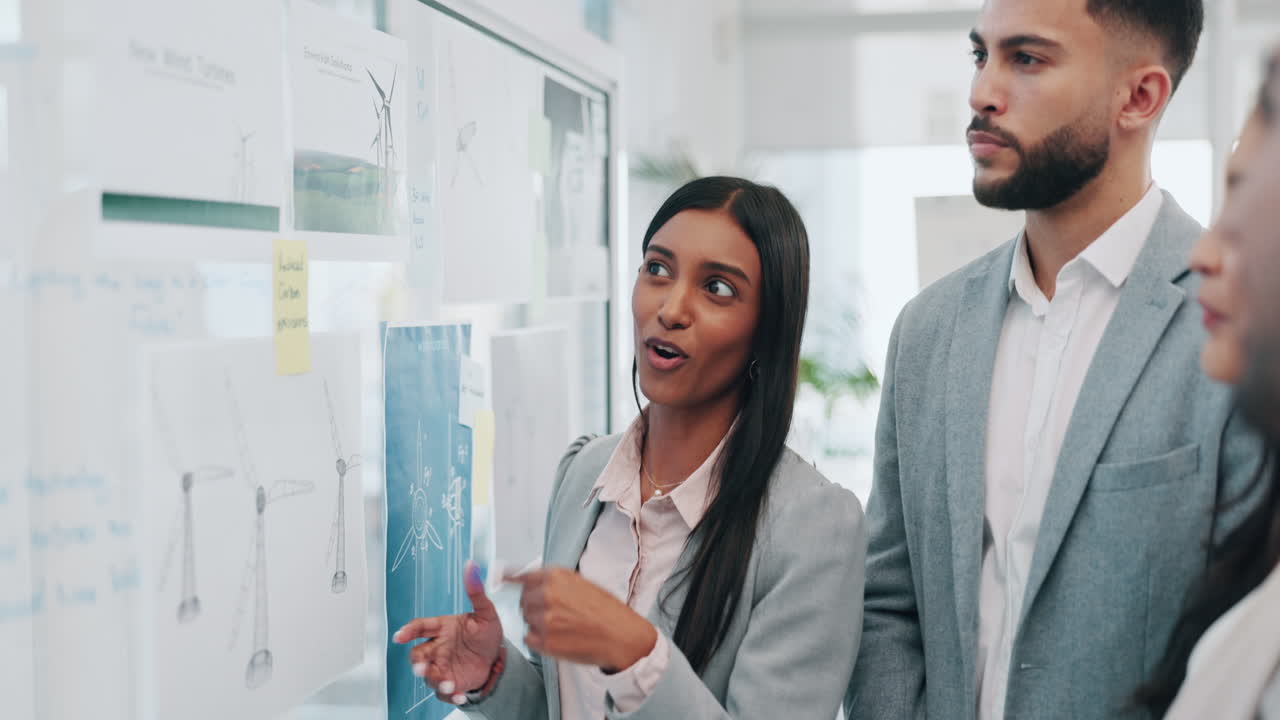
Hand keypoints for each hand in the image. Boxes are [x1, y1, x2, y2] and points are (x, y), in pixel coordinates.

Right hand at [393, 561, 502, 704]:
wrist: (498, 658)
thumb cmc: (486, 633)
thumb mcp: (486, 613)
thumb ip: (476, 592)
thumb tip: (472, 566)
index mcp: (442, 628)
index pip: (421, 626)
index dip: (408, 630)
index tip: (399, 636)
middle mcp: (437, 648)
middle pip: (418, 655)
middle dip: (417, 663)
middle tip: (422, 668)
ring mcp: (442, 667)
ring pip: (428, 675)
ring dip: (436, 680)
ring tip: (449, 684)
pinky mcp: (449, 683)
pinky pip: (443, 692)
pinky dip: (450, 695)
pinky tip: (459, 694)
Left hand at [507, 567, 656, 671]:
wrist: (622, 635)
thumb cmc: (606, 610)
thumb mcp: (582, 583)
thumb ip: (554, 581)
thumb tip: (524, 576)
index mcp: (556, 576)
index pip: (524, 577)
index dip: (518, 582)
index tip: (503, 580)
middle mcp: (547, 595)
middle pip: (523, 600)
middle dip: (533, 606)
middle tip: (552, 613)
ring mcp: (545, 619)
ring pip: (526, 619)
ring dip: (537, 623)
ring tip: (561, 627)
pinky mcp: (545, 642)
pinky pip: (529, 638)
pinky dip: (538, 640)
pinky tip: (558, 638)